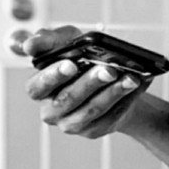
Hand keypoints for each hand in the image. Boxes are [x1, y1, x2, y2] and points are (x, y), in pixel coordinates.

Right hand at [23, 26, 150, 138]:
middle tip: (110, 68)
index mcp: (40, 88)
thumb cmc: (80, 55)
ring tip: (132, 77)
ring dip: (114, 92)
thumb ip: (47, 39)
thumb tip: (28, 44)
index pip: (38, 86)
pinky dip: (128, 98)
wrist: (107, 75)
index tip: (71, 63)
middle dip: (91, 82)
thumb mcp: (66, 41)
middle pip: (69, 98)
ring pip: (93, 109)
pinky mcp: (96, 128)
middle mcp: (52, 110)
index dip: (53, 76)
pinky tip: (139, 84)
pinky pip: (112, 115)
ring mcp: (73, 123)